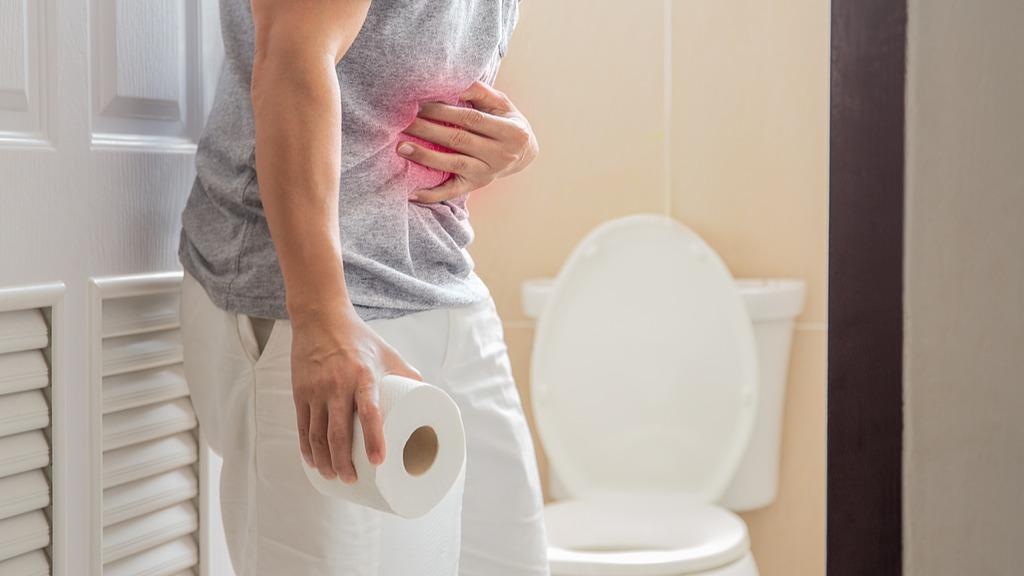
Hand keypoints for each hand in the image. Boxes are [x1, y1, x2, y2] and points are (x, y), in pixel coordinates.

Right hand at [290, 306, 421, 482]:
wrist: (321, 318)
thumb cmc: (360, 338)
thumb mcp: (388, 353)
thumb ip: (408, 376)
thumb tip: (428, 401)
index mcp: (364, 376)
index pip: (369, 412)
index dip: (374, 438)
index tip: (378, 461)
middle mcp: (338, 385)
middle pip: (338, 433)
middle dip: (344, 462)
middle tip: (352, 479)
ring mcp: (316, 390)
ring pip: (317, 434)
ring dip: (325, 460)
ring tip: (334, 476)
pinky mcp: (300, 392)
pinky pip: (302, 426)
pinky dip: (307, 448)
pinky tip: (313, 461)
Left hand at [397, 81, 538, 202]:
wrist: (523, 154)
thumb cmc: (507, 122)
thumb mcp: (502, 104)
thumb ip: (480, 92)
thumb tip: (452, 82)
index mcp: (510, 131)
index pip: (471, 119)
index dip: (444, 111)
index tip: (420, 104)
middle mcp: (501, 154)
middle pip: (459, 140)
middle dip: (428, 130)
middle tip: (403, 122)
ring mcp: (488, 172)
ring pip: (454, 164)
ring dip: (425, 156)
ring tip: (402, 148)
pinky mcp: (476, 185)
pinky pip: (453, 191)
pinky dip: (432, 194)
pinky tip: (412, 194)